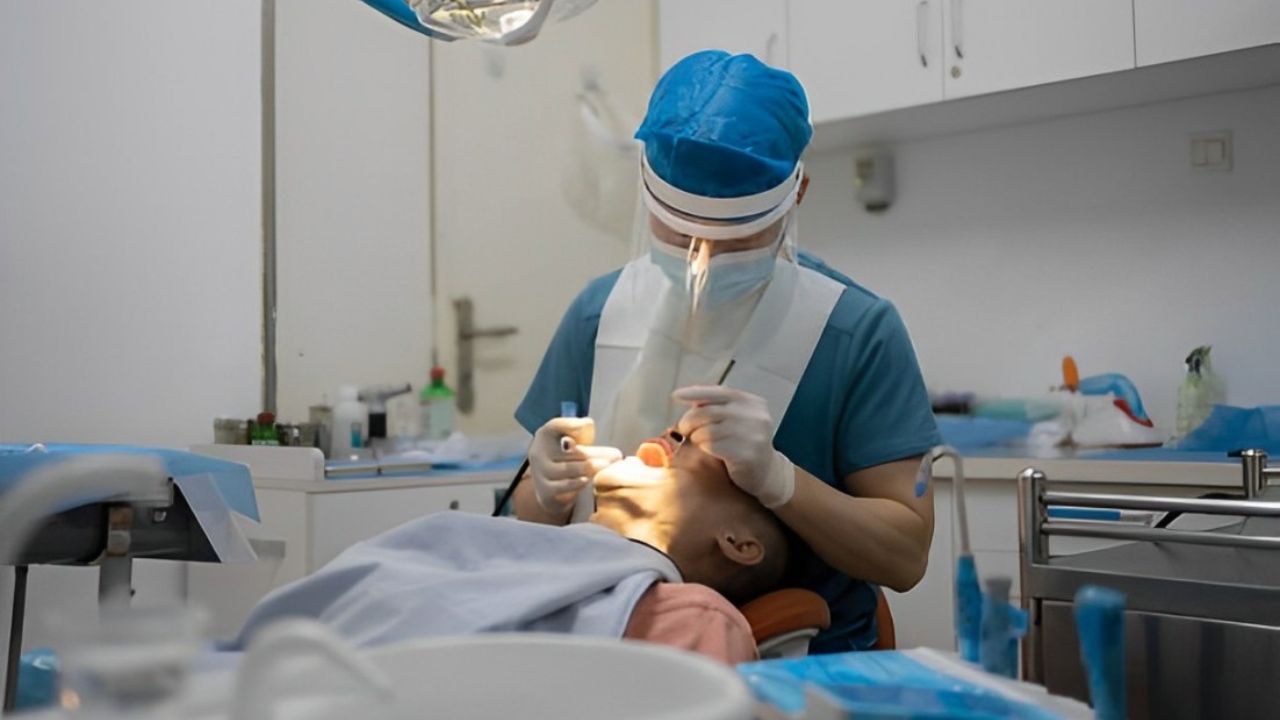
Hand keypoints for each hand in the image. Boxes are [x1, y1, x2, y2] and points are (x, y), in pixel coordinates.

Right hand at [528, 417, 621, 516]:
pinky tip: (588, 480)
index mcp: (545, 435)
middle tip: (616, 455)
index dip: (570, 424)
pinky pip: (563, 486)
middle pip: (570, 451)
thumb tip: (588, 423)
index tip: (587, 424)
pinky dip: (576, 483)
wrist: (551, 490)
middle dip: (596, 454)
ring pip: (568, 469)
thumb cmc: (565, 459)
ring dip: (590, 468)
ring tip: (607, 466)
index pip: (555, 426)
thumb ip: (580, 432)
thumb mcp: (572, 441)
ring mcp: (541, 473)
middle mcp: (539, 452)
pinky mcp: (545, 491)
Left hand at [673, 386, 794, 507]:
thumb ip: (719, 407)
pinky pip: (712, 446)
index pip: (718, 392)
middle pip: (708, 412)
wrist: (767, 472)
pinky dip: (704, 447)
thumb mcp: (737, 419)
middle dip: (690, 420)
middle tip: (683, 429)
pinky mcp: (746, 454)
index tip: (676, 396)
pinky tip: (708, 450)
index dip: (694, 392)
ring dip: (696, 436)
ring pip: (707, 430)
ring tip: (698, 441)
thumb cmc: (744, 442)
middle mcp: (754, 415)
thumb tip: (690, 399)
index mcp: (751, 402)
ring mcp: (752, 435)